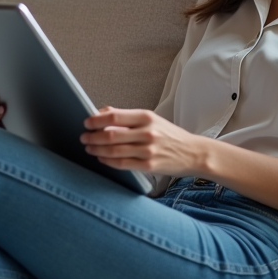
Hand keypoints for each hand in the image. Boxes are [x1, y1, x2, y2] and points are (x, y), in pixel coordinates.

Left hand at [81, 108, 205, 176]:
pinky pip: (122, 164)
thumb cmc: (169, 135)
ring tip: (89, 148)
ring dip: (97, 150)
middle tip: (83, 137)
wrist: (194, 153)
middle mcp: (147, 132)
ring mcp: (148, 150)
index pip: (114, 116)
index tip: (86, 122)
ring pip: (114, 150)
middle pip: (111, 134)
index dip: (96, 120)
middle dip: (92, 137)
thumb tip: (100, 112)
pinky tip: (102, 159)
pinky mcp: (149, 166)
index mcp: (146, 117)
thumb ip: (126, 116)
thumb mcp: (151, 119)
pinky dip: (108, 162)